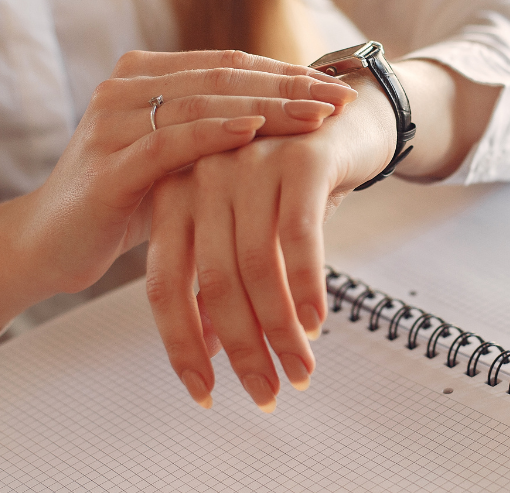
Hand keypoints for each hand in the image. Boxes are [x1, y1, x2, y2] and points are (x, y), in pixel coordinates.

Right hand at [0, 51, 357, 341]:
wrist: (45, 246)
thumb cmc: (119, 206)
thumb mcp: (176, 164)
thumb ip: (217, 138)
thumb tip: (292, 129)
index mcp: (143, 78)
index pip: (228, 66)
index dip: (285, 74)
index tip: (335, 88)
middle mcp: (125, 88)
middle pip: (222, 77)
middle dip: (288, 87)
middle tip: (340, 98)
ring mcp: (113, 122)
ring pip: (203, 103)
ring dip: (267, 107)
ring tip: (316, 115)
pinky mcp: (108, 164)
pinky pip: (170, 142)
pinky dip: (215, 134)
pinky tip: (256, 132)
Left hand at [144, 71, 398, 411]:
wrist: (346, 117)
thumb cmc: (289, 182)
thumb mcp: (246, 229)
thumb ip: (218, 281)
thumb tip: (207, 348)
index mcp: (174, 196)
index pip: (164, 285)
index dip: (182, 346)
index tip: (204, 392)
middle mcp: (203, 177)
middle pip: (210, 283)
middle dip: (241, 349)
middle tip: (265, 392)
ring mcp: (248, 165)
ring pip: (255, 266)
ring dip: (279, 330)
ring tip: (299, 369)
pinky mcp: (298, 160)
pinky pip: (298, 237)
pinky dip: (307, 287)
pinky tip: (316, 323)